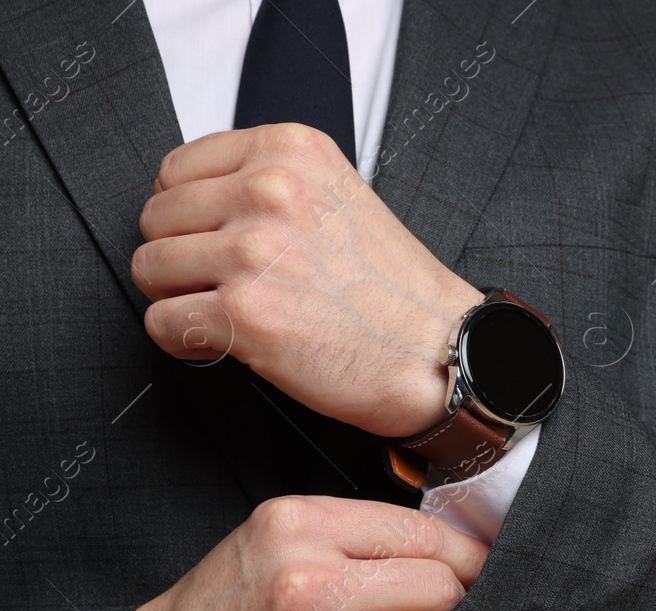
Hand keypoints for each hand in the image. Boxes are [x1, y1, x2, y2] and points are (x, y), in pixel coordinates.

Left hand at [131, 123, 482, 437]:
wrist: (443, 352)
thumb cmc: (396, 291)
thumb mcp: (339, 196)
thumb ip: (271, 183)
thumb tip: (192, 203)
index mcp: (290, 150)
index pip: (176, 169)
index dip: (190, 216)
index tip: (220, 243)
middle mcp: (269, 190)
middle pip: (156, 219)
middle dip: (183, 259)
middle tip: (232, 286)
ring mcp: (253, 251)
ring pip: (149, 269)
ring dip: (181, 300)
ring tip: (234, 314)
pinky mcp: (244, 313)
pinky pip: (163, 323)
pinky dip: (186, 342)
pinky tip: (229, 343)